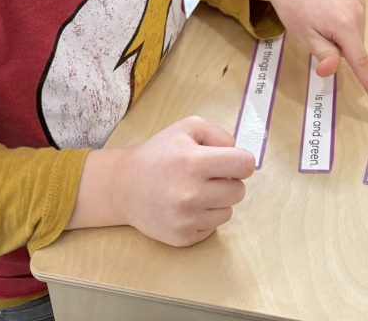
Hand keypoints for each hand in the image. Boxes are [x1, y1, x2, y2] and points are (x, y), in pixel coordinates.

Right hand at [117, 116, 254, 246]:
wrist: (123, 186)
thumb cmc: (159, 154)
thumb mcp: (188, 128)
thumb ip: (219, 135)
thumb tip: (241, 156)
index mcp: (193, 162)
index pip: (244, 165)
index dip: (241, 161)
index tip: (231, 162)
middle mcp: (190, 193)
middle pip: (239, 191)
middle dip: (229, 181)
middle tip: (209, 176)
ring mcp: (186, 219)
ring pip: (228, 211)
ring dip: (218, 201)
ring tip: (196, 191)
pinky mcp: (182, 237)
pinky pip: (213, 228)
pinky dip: (205, 217)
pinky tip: (187, 207)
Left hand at [251, 0, 367, 103]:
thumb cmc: (294, 9)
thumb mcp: (304, 36)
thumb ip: (323, 54)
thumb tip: (332, 70)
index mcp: (344, 24)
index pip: (360, 60)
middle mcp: (357, 10)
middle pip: (356, 45)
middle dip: (341, 48)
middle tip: (318, 33)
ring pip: (356, 33)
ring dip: (343, 34)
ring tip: (322, 18)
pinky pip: (356, 18)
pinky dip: (346, 21)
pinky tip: (329, 10)